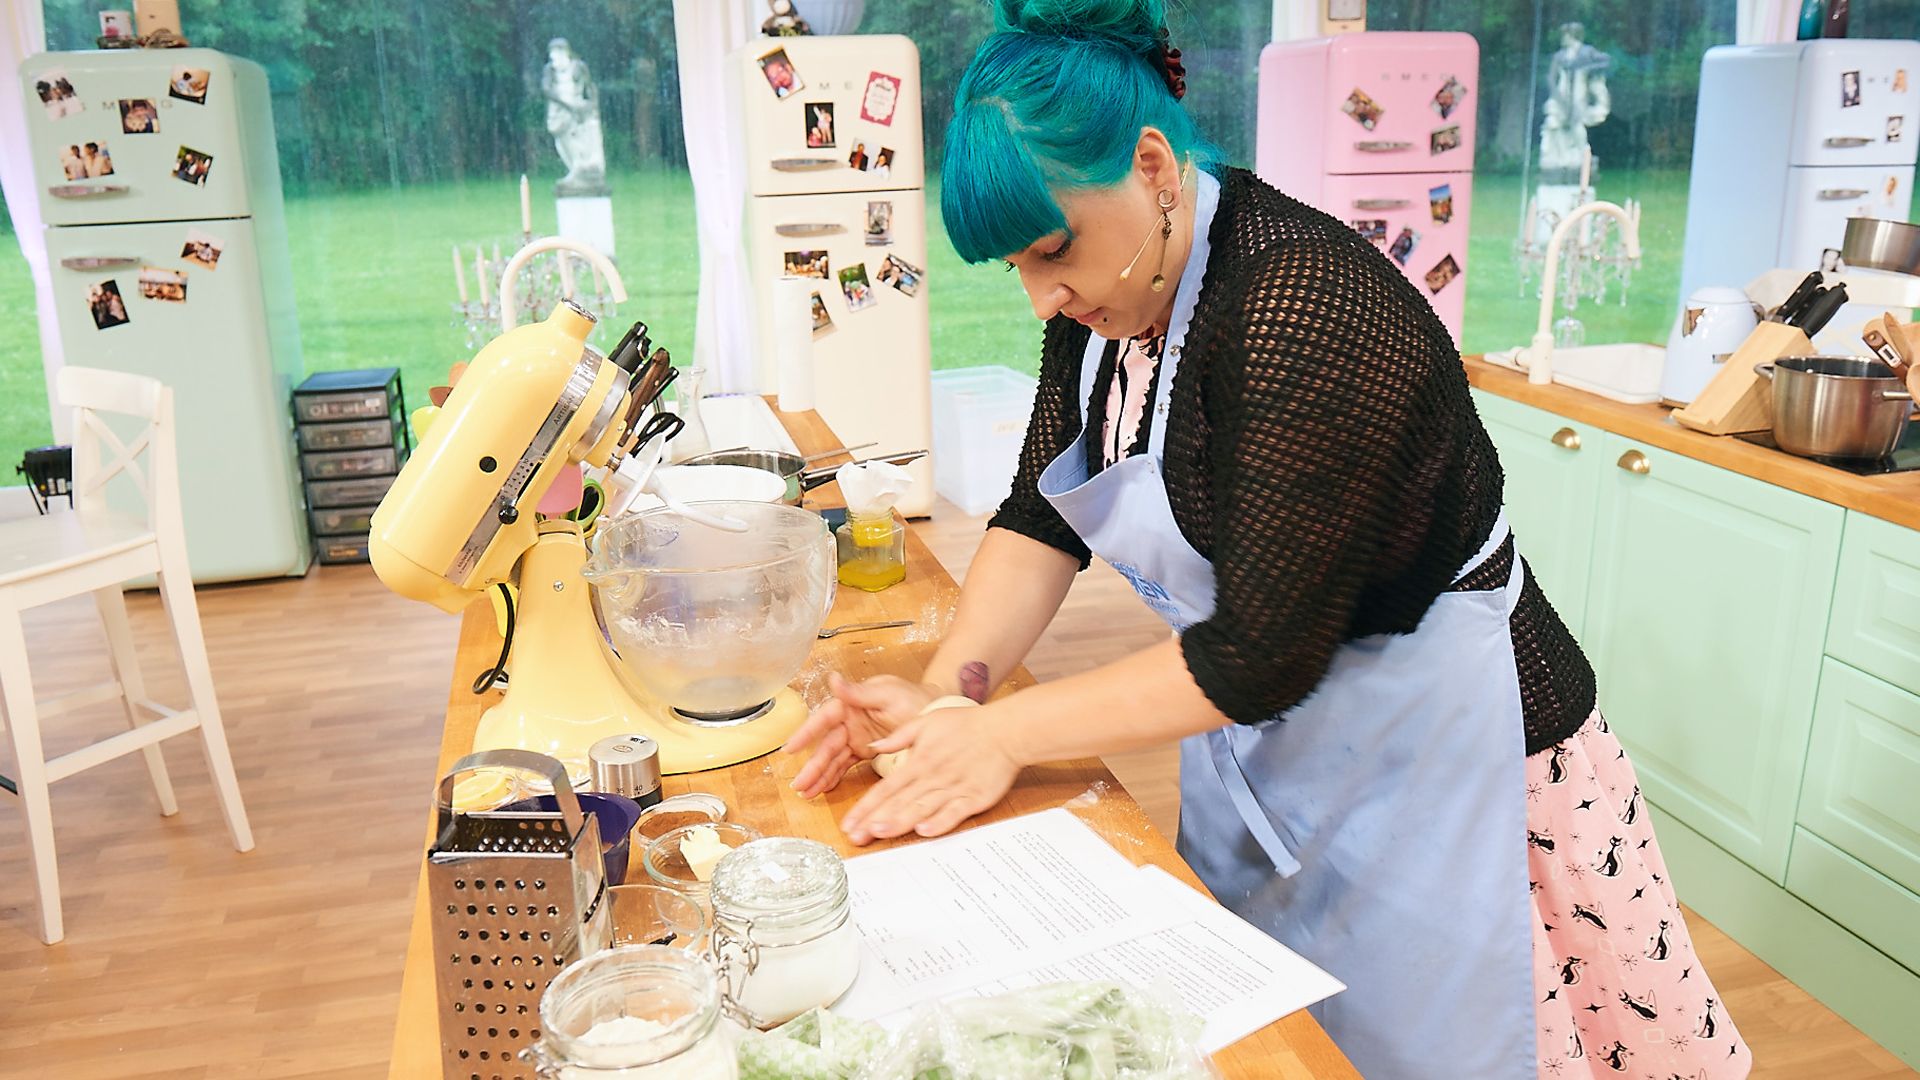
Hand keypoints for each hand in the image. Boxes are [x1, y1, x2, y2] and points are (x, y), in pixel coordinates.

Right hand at [784, 673, 937, 798]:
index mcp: (853, 703)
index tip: (791, 748)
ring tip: (806, 793)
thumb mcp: (890, 694)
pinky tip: (823, 789)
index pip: (824, 718)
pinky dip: (834, 777)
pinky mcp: (865, 751)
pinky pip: (845, 765)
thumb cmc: (915, 699)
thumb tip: (833, 679)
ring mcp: (857, 737)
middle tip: (799, 784)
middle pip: (826, 745)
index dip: (806, 733)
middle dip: (812, 765)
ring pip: (833, 758)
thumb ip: (860, 692)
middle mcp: (851, 720)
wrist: (938, 715)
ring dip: (819, 775)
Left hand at [839, 705, 1021, 845]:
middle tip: (855, 837)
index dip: (865, 806)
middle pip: (898, 801)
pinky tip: (924, 831)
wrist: (1006, 730)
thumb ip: (899, 736)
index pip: (885, 788)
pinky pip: (954, 812)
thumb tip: (874, 745)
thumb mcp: (928, 721)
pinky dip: (940, 822)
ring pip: (922, 808)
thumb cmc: (968, 725)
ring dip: (900, 821)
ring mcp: (954, 788)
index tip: (849, 822)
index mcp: (919, 760)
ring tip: (879, 833)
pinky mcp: (974, 798)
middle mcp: (932, 776)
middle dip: (874, 820)